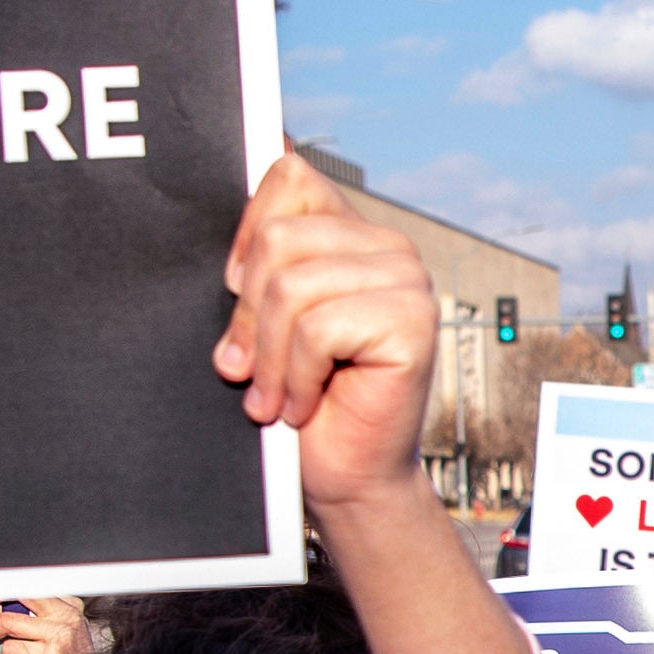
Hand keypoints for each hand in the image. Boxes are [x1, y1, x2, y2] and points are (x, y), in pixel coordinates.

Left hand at [215, 151, 441, 527]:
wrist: (344, 476)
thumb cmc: (303, 400)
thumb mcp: (265, 319)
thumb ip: (259, 261)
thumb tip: (249, 187)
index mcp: (352, 234)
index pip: (290, 177)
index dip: (248, 236)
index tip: (239, 294)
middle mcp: (387, 248)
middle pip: (279, 239)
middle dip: (249, 316)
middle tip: (249, 368)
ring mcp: (408, 282)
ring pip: (292, 287)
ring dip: (272, 358)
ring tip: (277, 394)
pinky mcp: (414, 322)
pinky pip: (319, 329)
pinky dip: (299, 378)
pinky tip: (308, 403)